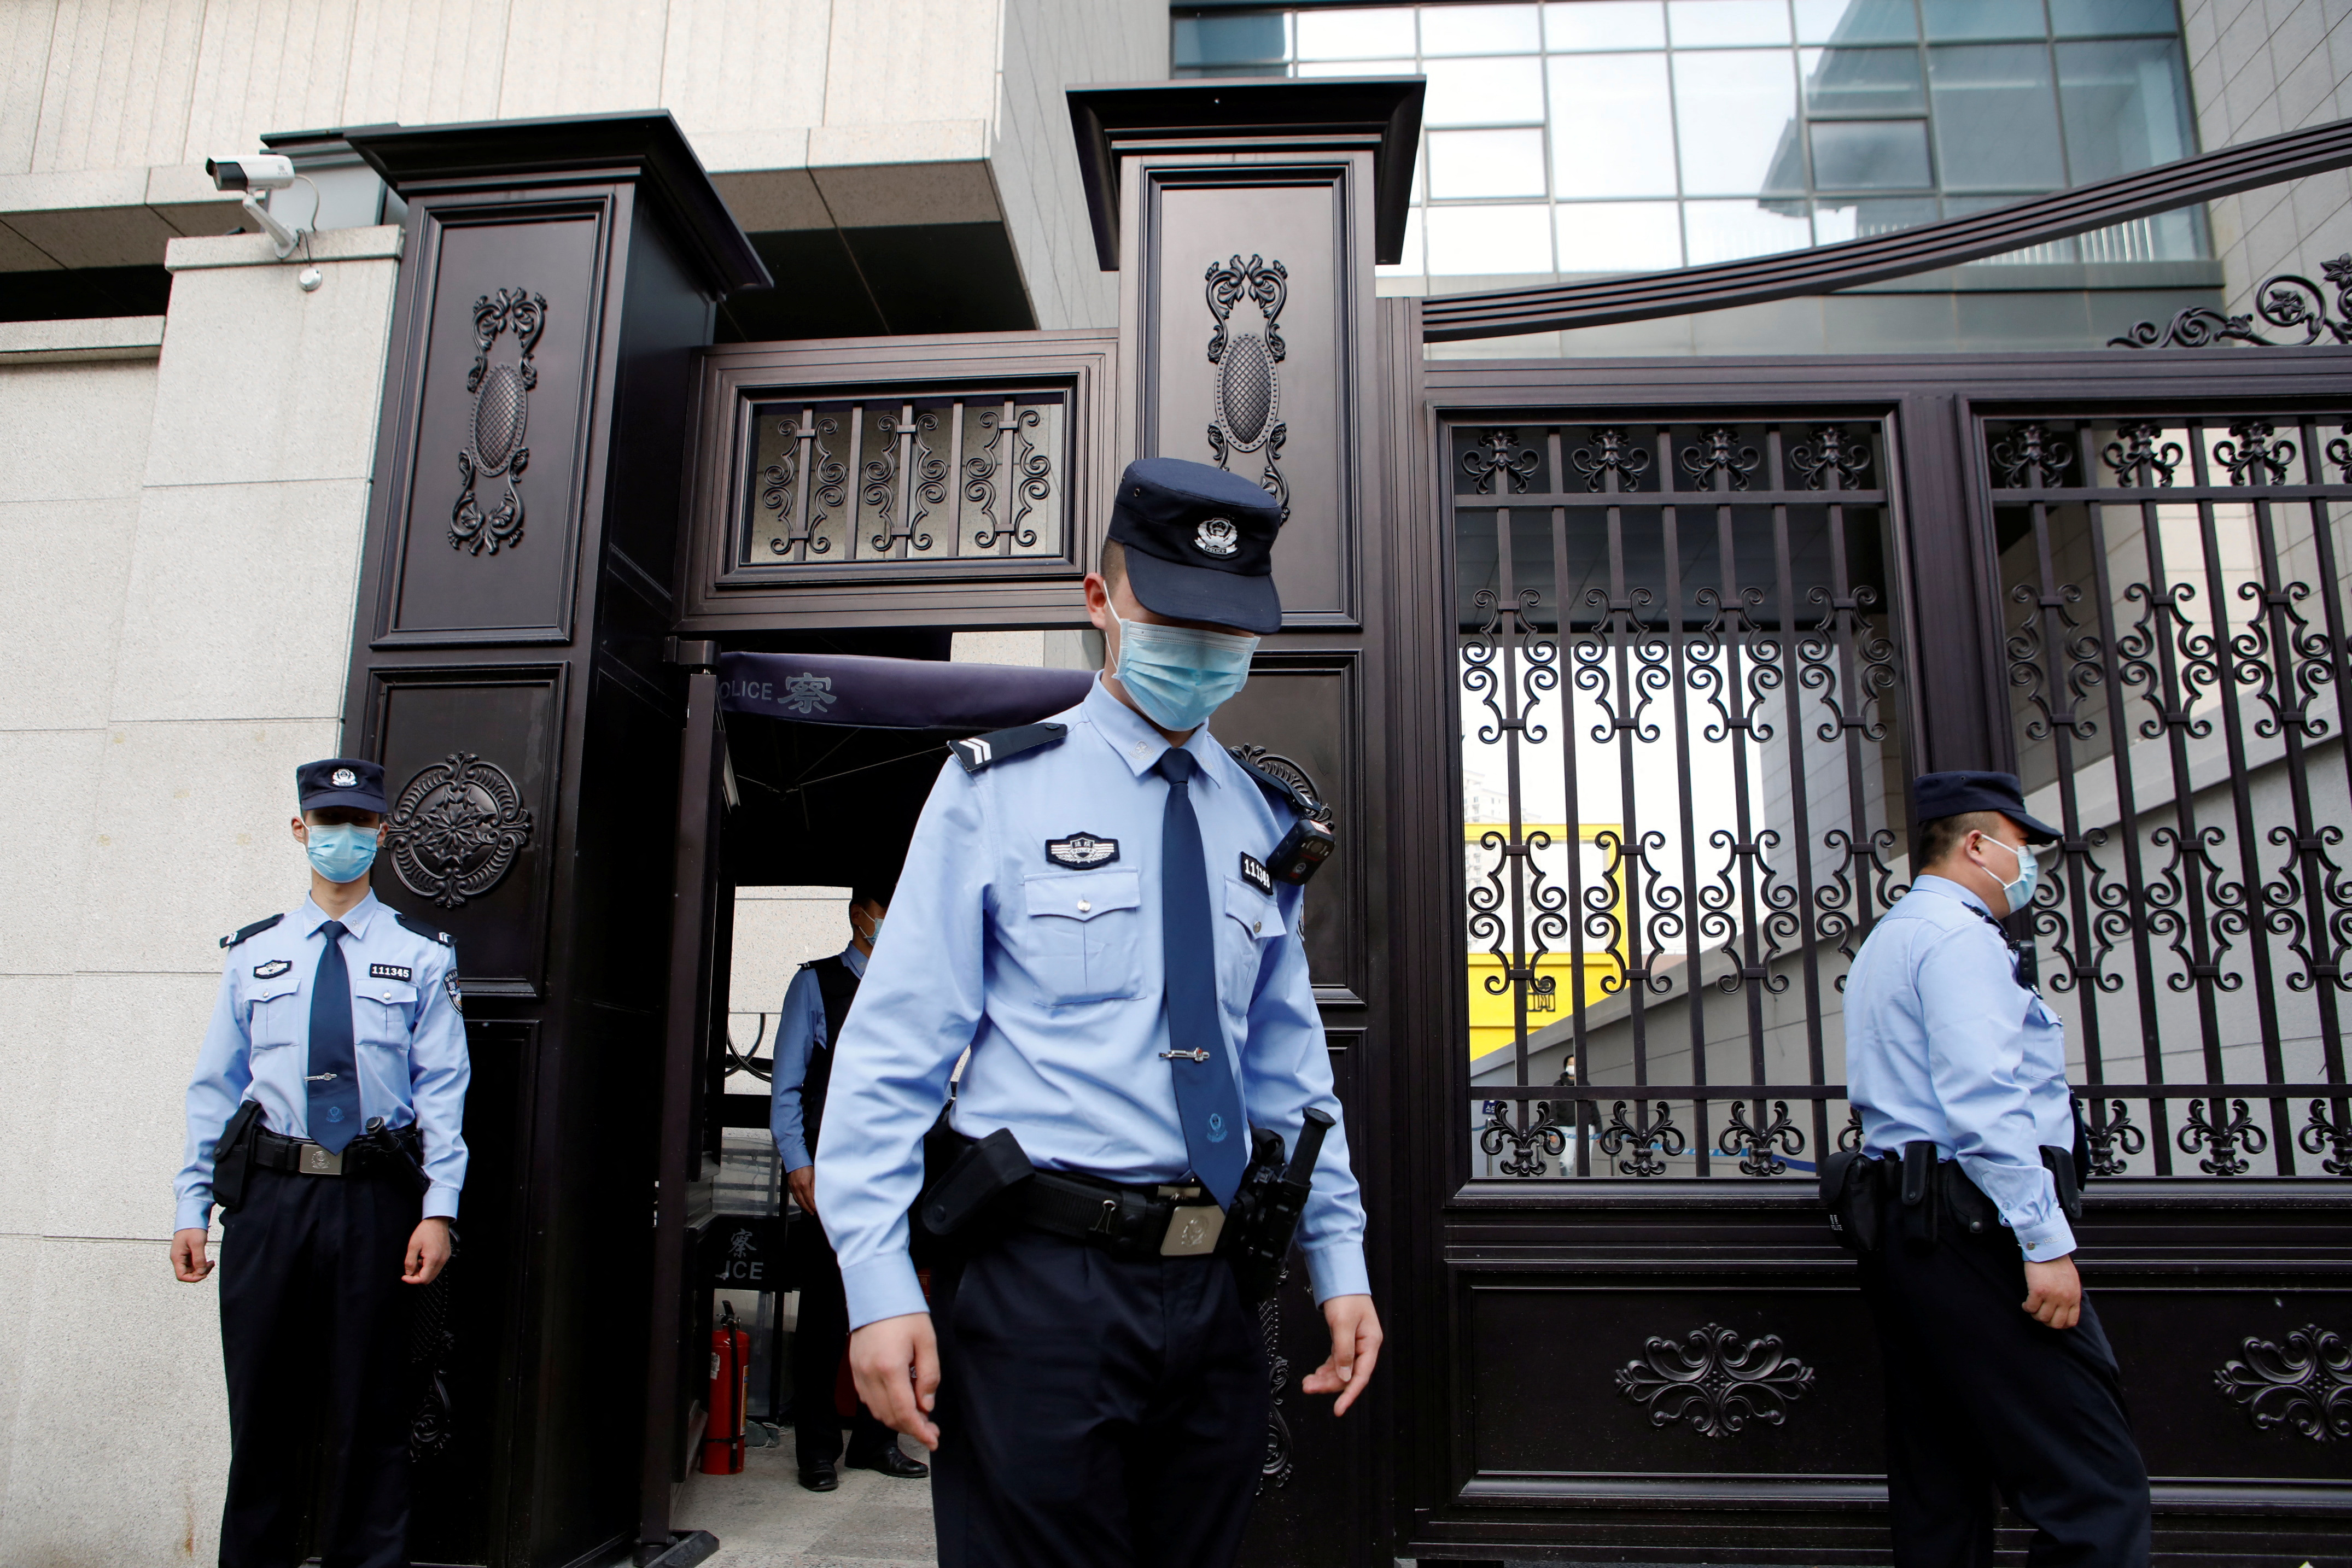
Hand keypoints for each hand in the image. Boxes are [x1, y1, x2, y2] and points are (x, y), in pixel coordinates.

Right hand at [172, 1228, 212, 1282]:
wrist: (192, 1217)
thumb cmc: (192, 1228)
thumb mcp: (197, 1243)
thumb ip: (198, 1258)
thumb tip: (201, 1271)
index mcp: (177, 1257)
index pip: (181, 1276)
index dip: (192, 1278)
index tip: (204, 1273)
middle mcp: (178, 1258)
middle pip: (187, 1274)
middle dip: (199, 1272)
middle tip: (210, 1265)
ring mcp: (183, 1256)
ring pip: (192, 1269)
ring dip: (201, 1268)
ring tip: (211, 1263)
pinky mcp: (188, 1253)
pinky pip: (194, 1263)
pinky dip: (201, 1264)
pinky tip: (209, 1261)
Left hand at [404, 1217, 452, 1284]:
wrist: (437, 1220)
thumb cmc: (426, 1230)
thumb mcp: (413, 1245)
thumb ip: (409, 1261)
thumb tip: (408, 1272)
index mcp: (433, 1259)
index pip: (423, 1279)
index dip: (412, 1280)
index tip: (404, 1276)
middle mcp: (441, 1260)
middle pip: (429, 1279)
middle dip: (417, 1277)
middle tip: (410, 1268)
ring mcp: (445, 1258)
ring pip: (433, 1274)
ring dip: (423, 1271)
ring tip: (417, 1260)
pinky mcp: (446, 1255)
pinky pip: (437, 1267)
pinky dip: (429, 1266)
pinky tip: (424, 1257)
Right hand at [786, 1165, 816, 1218]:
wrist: (795, 1159)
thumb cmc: (806, 1166)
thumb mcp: (813, 1176)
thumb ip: (814, 1188)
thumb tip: (815, 1197)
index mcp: (804, 1185)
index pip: (808, 1200)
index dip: (812, 1206)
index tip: (815, 1210)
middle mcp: (797, 1187)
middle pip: (802, 1202)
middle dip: (807, 1208)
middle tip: (812, 1212)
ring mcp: (792, 1187)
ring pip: (797, 1200)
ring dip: (802, 1206)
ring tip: (807, 1210)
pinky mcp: (790, 1186)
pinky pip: (794, 1196)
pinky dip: (798, 1201)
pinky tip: (801, 1202)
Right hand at [849, 1313, 940, 1450]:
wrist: (876, 1291)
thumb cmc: (904, 1312)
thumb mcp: (927, 1342)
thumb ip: (929, 1376)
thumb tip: (926, 1405)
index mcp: (890, 1368)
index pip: (905, 1413)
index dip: (919, 1431)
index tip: (932, 1440)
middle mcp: (870, 1374)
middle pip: (890, 1416)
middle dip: (911, 1428)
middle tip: (930, 1429)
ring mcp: (859, 1373)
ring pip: (877, 1411)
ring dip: (897, 1420)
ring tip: (917, 1416)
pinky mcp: (854, 1369)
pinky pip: (868, 1399)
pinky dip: (883, 1408)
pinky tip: (898, 1402)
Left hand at [1302, 1294, 1382, 1416]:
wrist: (1339, 1277)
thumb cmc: (1346, 1296)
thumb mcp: (1343, 1324)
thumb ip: (1344, 1352)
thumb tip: (1345, 1376)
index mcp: (1371, 1342)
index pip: (1361, 1376)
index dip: (1350, 1394)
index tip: (1339, 1409)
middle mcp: (1365, 1345)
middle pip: (1349, 1374)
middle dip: (1330, 1385)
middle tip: (1310, 1388)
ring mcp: (1355, 1343)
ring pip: (1341, 1369)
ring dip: (1325, 1378)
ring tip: (1308, 1383)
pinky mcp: (1345, 1340)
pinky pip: (1337, 1361)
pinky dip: (1327, 1368)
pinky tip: (1317, 1374)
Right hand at [2021, 1254, 2080, 1328]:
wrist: (2048, 1249)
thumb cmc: (2058, 1262)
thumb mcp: (2071, 1281)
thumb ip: (2069, 1295)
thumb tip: (2063, 1306)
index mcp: (2074, 1297)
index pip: (2071, 1321)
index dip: (2060, 1323)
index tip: (2052, 1319)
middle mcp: (2065, 1299)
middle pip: (2056, 1323)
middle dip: (2046, 1322)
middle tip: (2040, 1314)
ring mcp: (2052, 1296)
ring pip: (2042, 1317)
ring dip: (2035, 1314)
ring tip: (2032, 1307)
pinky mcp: (2038, 1291)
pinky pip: (2030, 1308)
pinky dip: (2027, 1307)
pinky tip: (2025, 1303)